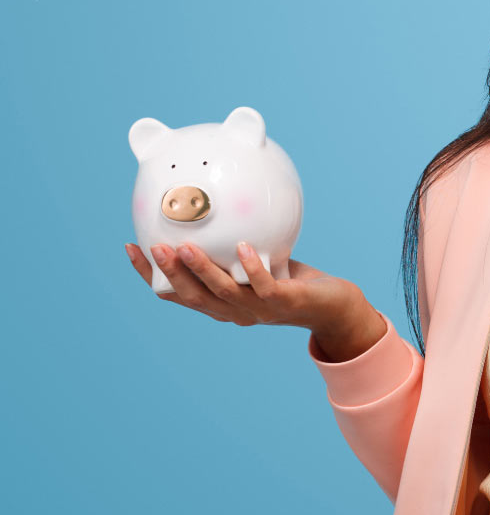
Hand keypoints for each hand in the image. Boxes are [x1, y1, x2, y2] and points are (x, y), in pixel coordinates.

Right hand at [124, 241, 363, 332]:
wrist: (334, 304)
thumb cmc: (292, 279)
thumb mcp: (256, 257)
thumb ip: (232, 240)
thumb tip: (215, 203)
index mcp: (220, 303)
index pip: (175, 293)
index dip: (150, 275)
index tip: (130, 247)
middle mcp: (233, 311)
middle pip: (192, 297)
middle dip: (169, 273)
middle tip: (152, 247)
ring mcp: (258, 310)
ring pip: (223, 292)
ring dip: (202, 271)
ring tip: (186, 246)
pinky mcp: (284, 303)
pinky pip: (264, 286)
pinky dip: (251, 267)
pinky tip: (242, 247)